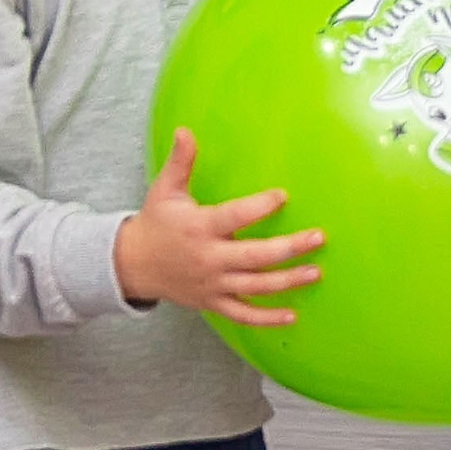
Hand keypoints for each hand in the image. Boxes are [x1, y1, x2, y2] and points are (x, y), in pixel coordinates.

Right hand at [113, 129, 324, 324]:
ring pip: (255, 287)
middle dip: (289, 248)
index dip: (259, 207)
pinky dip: (267, 320)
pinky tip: (291, 316)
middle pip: (255, 257)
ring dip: (287, 282)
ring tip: (314, 272)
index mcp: (199, 227)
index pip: (235, 216)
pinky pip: (243, 315)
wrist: (132, 265)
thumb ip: (181, 162)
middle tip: (318, 238)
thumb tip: (185, 130)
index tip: (282, 196)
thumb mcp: (164, 190)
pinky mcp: (213, 303)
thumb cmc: (155, 223)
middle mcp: (209, 258)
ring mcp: (213, 284)